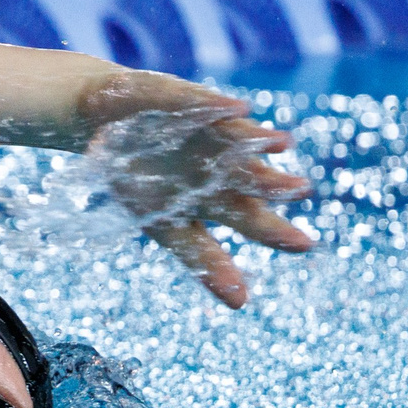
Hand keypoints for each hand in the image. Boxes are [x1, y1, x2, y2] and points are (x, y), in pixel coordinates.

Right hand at [76, 69, 312, 308]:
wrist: (106, 124)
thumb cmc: (137, 180)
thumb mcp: (163, 226)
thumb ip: (202, 262)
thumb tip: (241, 305)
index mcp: (214, 201)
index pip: (248, 221)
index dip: (272, 234)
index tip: (300, 251)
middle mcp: (220, 168)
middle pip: (251, 182)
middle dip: (273, 188)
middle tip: (300, 196)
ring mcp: (208, 135)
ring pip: (239, 142)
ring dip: (258, 143)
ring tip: (282, 145)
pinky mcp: (189, 103)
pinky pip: (203, 106)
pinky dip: (217, 108)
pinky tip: (239, 110)